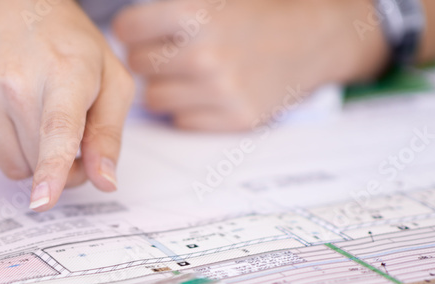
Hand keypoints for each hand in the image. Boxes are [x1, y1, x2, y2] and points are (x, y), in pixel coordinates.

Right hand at [0, 0, 133, 210]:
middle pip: (35, 162)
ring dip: (26, 158)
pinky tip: (5, 116)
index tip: (43, 200)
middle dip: (54, 165)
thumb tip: (104, 181)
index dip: (52, 169)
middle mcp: (15, 80)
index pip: (56, 130)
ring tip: (33, 120)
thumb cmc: (65, 44)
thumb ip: (108, 135)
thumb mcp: (109, 79)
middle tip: (62, 136)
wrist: (6, 5)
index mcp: (65, 73)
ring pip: (8, 167)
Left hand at [113, 0, 388, 130]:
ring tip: (192, 70)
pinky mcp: (235, 118)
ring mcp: (221, 90)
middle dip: (149, 57)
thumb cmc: (255, 13)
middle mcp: (205, 53)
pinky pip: (181, 121)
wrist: (313, 38)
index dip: (133, 30)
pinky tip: (211, 91)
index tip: (145, 31)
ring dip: (166, 86)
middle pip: (137, 65)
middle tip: (174, 51)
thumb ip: (167, 8)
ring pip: (154, 98)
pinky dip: (190, 108)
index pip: (126, 31)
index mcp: (195, 13)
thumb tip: (120, 27)